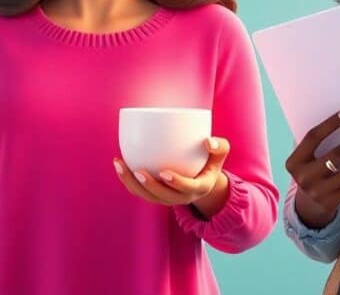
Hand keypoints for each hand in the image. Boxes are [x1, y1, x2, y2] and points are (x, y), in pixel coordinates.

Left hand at [113, 137, 230, 208]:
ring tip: (120, 164)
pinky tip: (119, 162)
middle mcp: (182, 197)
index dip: (176, 183)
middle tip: (138, 171)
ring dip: (131, 183)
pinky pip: (139, 191)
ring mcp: (167, 198)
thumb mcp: (221, 153)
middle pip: (163, 197)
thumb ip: (220, 146)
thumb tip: (208, 142)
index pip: (188, 189)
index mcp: (199, 187)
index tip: (164, 173)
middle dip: (149, 187)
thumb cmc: (211, 159)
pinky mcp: (155, 194)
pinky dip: (127, 179)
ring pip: (147, 196)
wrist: (202, 176)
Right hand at [285, 108, 339, 227]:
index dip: (331, 124)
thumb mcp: (306, 158)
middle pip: (336, 155)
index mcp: (294, 161)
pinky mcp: (332, 203)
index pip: (313, 137)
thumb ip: (317, 142)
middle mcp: (303, 177)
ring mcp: (317, 192)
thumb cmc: (311, 170)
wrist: (308, 207)